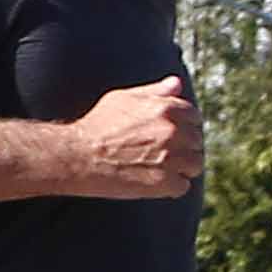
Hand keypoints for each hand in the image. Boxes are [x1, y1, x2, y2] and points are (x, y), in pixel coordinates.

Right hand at [69, 75, 203, 198]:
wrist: (75, 157)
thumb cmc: (95, 127)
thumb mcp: (122, 99)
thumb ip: (154, 92)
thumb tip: (176, 83)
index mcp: (168, 108)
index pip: (194, 118)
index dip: (181, 128)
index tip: (165, 137)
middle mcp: (174, 131)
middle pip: (196, 142)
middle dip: (181, 149)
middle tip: (155, 155)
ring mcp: (172, 157)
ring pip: (194, 165)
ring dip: (180, 169)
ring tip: (155, 169)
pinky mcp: (165, 182)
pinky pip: (182, 186)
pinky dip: (169, 187)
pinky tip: (150, 182)